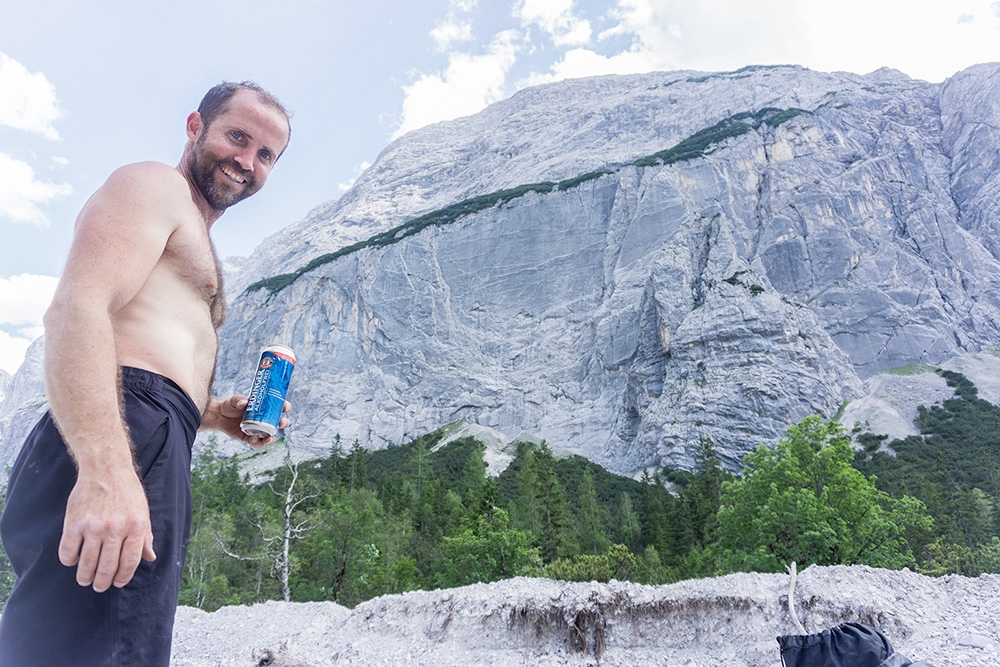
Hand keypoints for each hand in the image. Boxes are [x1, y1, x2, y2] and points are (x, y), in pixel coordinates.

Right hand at [58, 467, 155, 591]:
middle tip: (99, 586)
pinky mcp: (74, 522)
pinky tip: (73, 560)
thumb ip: (146, 536)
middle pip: (107, 567)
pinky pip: (68, 551)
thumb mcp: (143, 512)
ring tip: (85, 579)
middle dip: (103, 582)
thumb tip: (150, 558)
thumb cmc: (127, 491)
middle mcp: (116, 528)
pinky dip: (69, 561)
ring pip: (87, 563)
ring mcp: (94, 526)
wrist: (105, 469)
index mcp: (136, 526)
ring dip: (85, 576)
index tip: (117, 582)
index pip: (130, 562)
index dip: (123, 577)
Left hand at [200, 395, 291, 447]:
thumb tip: (244, 402)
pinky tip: (253, 440)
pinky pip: (256, 443)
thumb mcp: (234, 401)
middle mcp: (263, 420)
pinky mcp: (249, 438)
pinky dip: (257, 443)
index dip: (285, 407)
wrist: (218, 416)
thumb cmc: (230, 405)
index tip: (285, 407)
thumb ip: (238, 400)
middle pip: (278, 422)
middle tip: (281, 423)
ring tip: (269, 438)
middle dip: (283, 423)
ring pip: (270, 435)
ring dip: (272, 438)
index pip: (278, 407)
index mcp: (264, 408)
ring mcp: (257, 430)